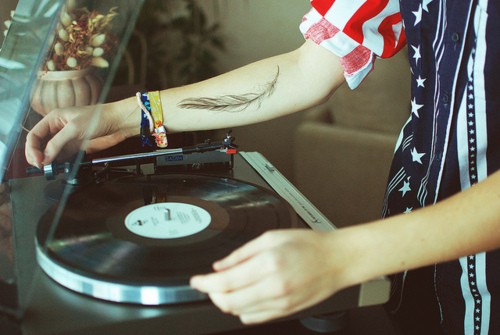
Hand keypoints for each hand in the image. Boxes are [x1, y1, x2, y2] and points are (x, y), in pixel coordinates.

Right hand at [25, 103, 135, 167]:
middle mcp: (57, 129)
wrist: (117, 122)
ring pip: (50, 152)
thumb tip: (45, 157)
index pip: (34, 135)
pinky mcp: (75, 147)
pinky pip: (62, 157)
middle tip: (41, 166)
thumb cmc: (99, 117)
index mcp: (53, 119)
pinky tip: (59, 166)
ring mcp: (66, 139)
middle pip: (39, 145)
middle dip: (37, 156)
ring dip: (48, 161)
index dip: (32, 148)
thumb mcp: (74, 128)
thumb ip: (58, 143)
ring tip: (49, 168)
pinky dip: (58, 163)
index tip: (37, 160)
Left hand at [190, 229, 351, 324]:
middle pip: (228, 302)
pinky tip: (244, 296)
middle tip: (208, 285)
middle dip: (212, 295)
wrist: (336, 261)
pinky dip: (242, 309)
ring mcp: (280, 303)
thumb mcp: (271, 238)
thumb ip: (241, 253)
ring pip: (239, 312)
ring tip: (226, 288)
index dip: (204, 284)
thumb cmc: (309, 245)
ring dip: (226, 302)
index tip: (195, 280)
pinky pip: (254, 318)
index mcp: (268, 264)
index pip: (225, 282)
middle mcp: (273, 287)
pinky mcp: (285, 311)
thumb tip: (220, 266)